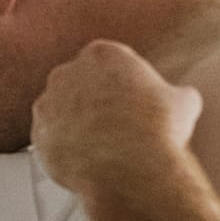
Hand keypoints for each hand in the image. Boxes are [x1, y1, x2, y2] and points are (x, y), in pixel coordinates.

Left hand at [32, 40, 201, 201]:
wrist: (127, 167)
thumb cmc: (156, 130)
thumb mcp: (183, 100)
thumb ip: (172, 92)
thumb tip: (179, 99)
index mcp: (102, 54)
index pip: (107, 60)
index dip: (118, 80)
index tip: (126, 95)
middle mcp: (66, 73)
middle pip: (77, 82)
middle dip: (90, 97)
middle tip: (110, 119)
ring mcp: (46, 104)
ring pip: (59, 109)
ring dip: (73, 121)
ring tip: (98, 141)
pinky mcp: (36, 134)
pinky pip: (49, 137)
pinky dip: (62, 144)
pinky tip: (82, 156)